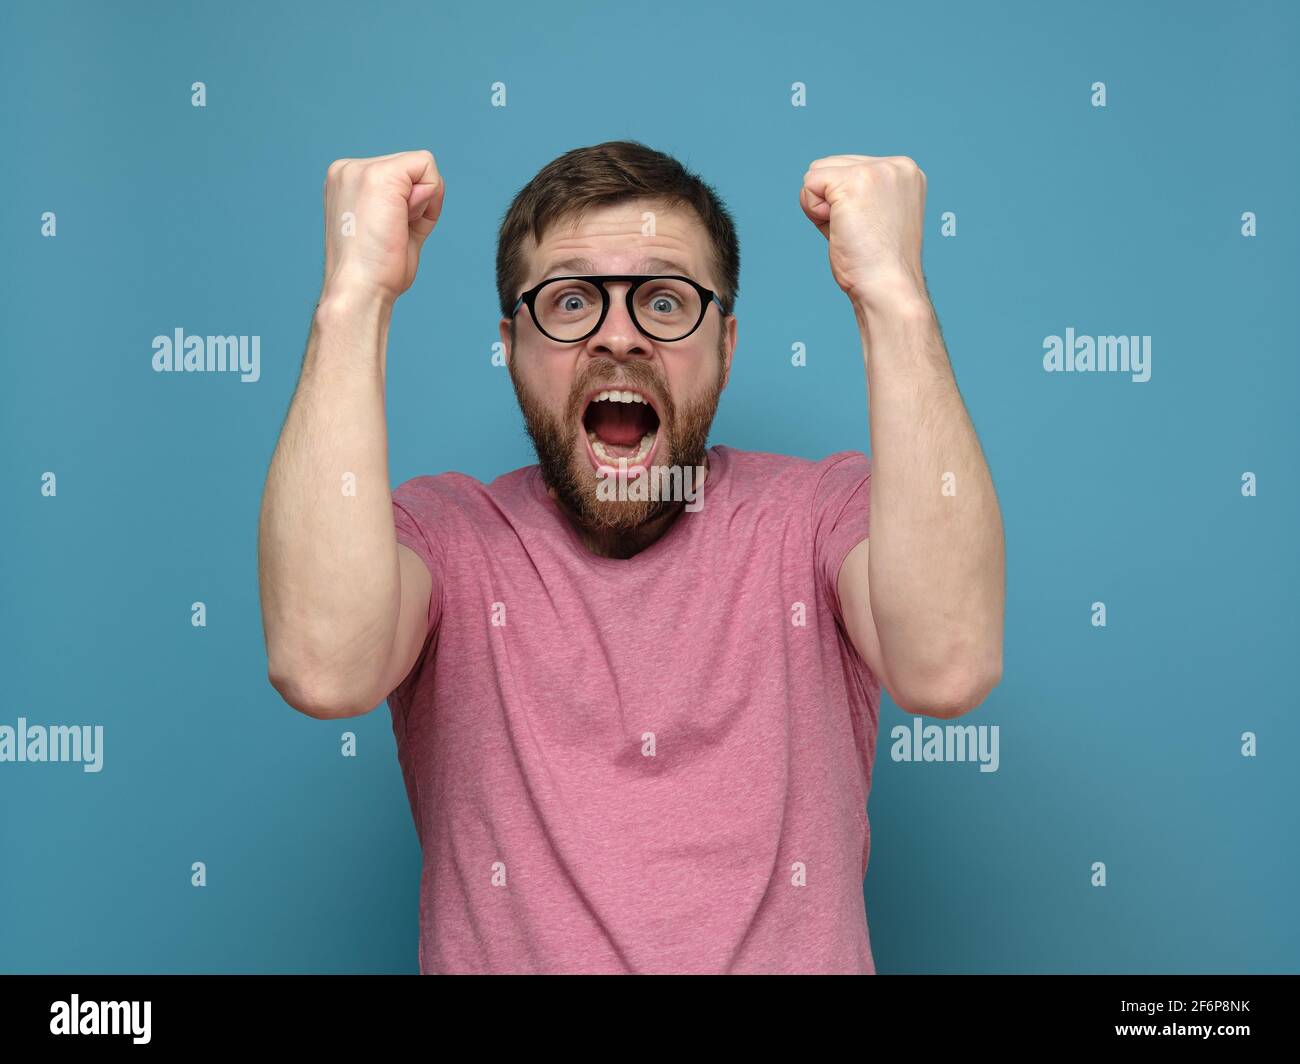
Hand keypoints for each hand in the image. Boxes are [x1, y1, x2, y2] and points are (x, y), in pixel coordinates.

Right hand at [320, 150, 444, 304]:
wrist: (360, 289)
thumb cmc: (375, 271)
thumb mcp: (391, 228)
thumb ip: (409, 204)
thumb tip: (433, 185)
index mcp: (347, 182)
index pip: (399, 175)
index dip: (411, 205)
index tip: (392, 232)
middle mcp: (348, 170)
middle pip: (411, 168)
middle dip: (416, 202)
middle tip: (392, 234)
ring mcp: (360, 169)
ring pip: (420, 165)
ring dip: (421, 203)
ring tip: (394, 229)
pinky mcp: (378, 175)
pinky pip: (427, 165)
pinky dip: (429, 196)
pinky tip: (403, 220)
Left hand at [800, 154, 926, 311]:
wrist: (888, 287)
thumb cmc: (877, 264)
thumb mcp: (873, 217)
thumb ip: (854, 195)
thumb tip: (816, 183)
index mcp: (905, 172)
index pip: (848, 168)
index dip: (842, 203)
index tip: (865, 229)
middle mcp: (896, 165)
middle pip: (829, 165)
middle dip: (829, 202)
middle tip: (855, 233)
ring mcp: (877, 171)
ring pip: (816, 172)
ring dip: (819, 206)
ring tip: (848, 230)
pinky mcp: (854, 182)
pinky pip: (809, 184)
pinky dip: (812, 211)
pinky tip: (838, 229)